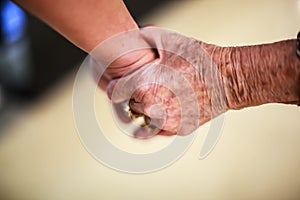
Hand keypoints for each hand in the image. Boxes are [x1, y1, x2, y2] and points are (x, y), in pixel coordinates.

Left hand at [106, 27, 227, 137]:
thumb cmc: (200, 60)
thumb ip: (143, 38)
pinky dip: (160, 120)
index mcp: (144, 85)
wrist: (227, 78)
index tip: (123, 83)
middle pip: (129, 105)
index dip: (118, 85)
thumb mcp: (169, 40)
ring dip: (146, 110)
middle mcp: (152, 107)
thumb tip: (132, 39)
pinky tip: (168, 107)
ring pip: (143, 119)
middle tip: (145, 86)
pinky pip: (160, 128)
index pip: (115, 91)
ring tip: (158, 97)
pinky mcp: (179, 129)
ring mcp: (166, 121)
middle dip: (133, 96)